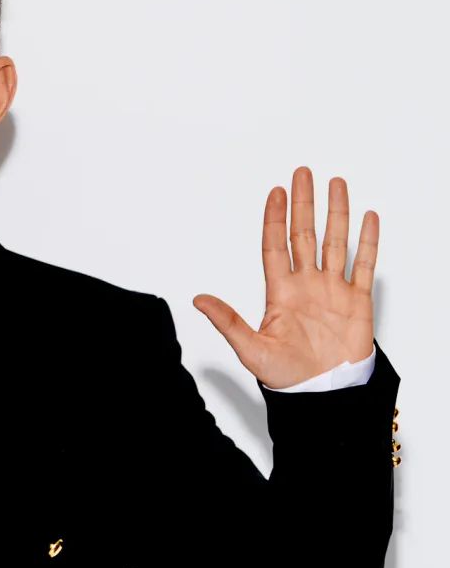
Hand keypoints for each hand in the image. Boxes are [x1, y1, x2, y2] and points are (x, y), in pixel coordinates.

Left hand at [193, 166, 376, 389]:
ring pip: (336, 242)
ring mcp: (333, 290)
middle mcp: (307, 285)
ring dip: (336, 213)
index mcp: (281, 292)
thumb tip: (198, 300)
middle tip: (302, 173)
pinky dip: (369, 242)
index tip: (276, 192)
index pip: (276, 246)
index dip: (276, 219)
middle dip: (304, 203)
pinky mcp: (357, 302)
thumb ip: (227, 321)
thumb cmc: (286, 376)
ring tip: (336, 184)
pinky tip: (369, 218)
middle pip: (305, 234)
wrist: (322, 395)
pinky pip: (364, 265)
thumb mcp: (250, 348)